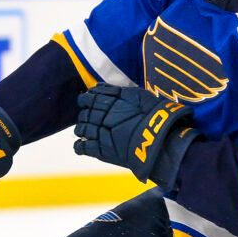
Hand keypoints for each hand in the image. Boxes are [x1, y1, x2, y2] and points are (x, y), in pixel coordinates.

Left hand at [75, 84, 195, 190]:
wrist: (158, 136)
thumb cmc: (154, 114)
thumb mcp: (137, 95)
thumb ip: (117, 92)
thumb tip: (98, 87)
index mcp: (110, 101)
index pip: (91, 96)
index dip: (88, 99)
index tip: (90, 101)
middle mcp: (101, 116)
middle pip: (84, 113)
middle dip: (86, 115)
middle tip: (90, 119)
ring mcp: (99, 133)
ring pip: (80, 129)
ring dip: (81, 130)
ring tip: (85, 133)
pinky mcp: (100, 150)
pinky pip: (82, 148)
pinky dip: (79, 147)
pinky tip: (81, 146)